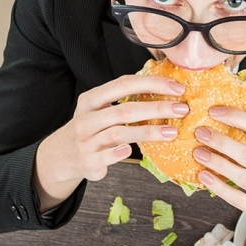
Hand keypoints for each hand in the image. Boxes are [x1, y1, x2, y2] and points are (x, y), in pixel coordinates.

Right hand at [34, 74, 187, 210]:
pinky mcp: (88, 161)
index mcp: (91, 99)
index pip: (124, 84)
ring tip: (172, 132)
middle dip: (156, 108)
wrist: (63, 155)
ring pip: (119, 133)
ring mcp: (86, 141)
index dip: (152, 84)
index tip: (177, 87)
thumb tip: (165, 89)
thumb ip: (124, 99)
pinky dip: (120, 153)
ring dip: (148, 132)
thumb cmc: (92, 128)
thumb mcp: (100, 109)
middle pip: (125, 110)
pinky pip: (107, 156)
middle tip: (182, 109)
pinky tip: (134, 151)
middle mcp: (86, 118)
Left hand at [192, 106, 245, 245]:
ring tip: (199, 153)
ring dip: (218, 164)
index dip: (239, 119)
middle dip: (223, 143)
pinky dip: (219, 187)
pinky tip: (204, 176)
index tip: (215, 111)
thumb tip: (226, 117)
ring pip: (244, 177)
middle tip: (201, 133)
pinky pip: (238, 199)